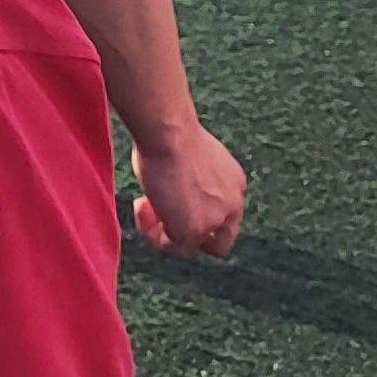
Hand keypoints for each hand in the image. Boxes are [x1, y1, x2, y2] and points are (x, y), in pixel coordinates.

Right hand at [129, 120, 247, 255]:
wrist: (169, 132)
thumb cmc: (171, 132)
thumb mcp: (192, 157)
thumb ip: (193, 180)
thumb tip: (172, 188)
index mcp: (234, 184)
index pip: (224, 216)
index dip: (198, 214)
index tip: (171, 195)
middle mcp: (232, 205)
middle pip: (217, 241)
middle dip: (188, 233)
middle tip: (160, 214)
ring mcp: (213, 221)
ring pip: (190, 244)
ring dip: (163, 229)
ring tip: (143, 205)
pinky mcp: (192, 231)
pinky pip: (170, 245)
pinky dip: (153, 232)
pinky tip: (141, 207)